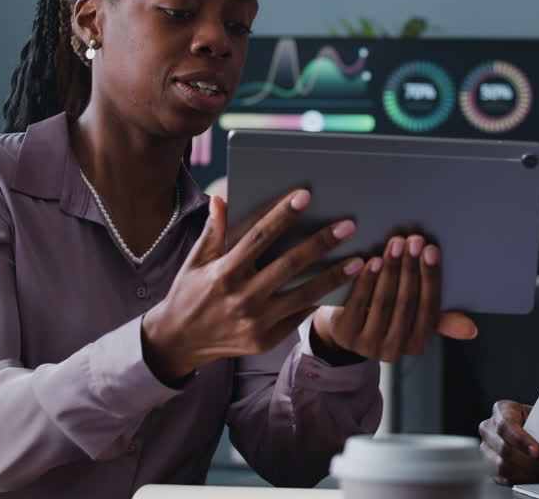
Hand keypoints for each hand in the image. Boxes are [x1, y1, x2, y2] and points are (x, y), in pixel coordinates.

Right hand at [140, 190, 364, 382]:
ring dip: (334, 276)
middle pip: (289, 264)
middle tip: (348, 225)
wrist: (179, 342)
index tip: (306, 195)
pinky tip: (345, 286)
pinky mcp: (267, 340)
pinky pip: (299, 316)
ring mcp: (257, 322)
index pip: (259, 237)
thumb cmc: (190, 293)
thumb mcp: (195, 261)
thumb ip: (213, 231)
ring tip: (359, 260)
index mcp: (225, 272)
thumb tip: (222, 197)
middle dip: (321, 243)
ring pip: (304, 294)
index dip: (283, 215)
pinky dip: (322, 300)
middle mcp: (242, 297)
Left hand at [310, 234, 477, 363]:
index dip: (431, 277)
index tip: (431, 250)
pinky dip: (368, 280)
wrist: (343, 329)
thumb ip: (441, 319)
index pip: (429, 307)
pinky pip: (359, 302)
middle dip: (412, 268)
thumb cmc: (385, 315)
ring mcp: (368, 345)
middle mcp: (394, 350)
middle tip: (414, 240)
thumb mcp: (413, 318)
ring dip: (392, 269)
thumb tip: (472, 330)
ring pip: (385, 301)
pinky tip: (373, 260)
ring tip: (395, 244)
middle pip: (407, 302)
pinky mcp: (346, 335)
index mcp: (416, 344)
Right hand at [480, 400, 538, 484]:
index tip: (537, 451)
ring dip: (530, 473)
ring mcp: (488, 449)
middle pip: (504, 449)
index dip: (520, 440)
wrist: (530, 426)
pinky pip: (505, 478)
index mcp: (500, 410)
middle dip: (532, 462)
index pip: (505, 426)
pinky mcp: (491, 467)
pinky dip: (525, 479)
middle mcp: (489, 429)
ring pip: (503, 467)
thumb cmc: (534, 418)